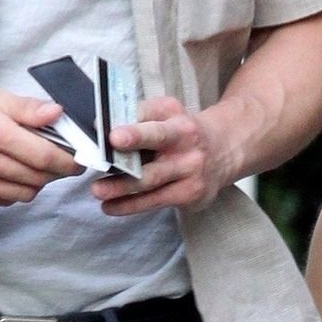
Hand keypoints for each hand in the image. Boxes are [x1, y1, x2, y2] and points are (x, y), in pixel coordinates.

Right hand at [0, 84, 78, 207]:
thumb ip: (27, 108)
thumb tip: (58, 113)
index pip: (44, 156)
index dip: (69, 162)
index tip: (79, 160)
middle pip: (37, 178)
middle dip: (55, 172)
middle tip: (59, 161)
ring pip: (23, 194)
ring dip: (35, 182)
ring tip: (32, 166)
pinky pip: (3, 201)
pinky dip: (13, 190)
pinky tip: (7, 173)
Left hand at [94, 94, 228, 215]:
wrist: (223, 151)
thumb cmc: (181, 132)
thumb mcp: (167, 114)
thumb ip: (138, 118)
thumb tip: (99, 127)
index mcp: (177, 119)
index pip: (152, 120)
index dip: (133, 129)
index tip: (112, 135)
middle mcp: (187, 142)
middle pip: (156, 151)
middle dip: (129, 157)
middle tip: (102, 161)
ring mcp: (191, 170)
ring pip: (151, 180)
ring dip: (121, 187)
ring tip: (97, 190)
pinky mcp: (190, 194)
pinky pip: (155, 201)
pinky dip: (129, 205)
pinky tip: (110, 206)